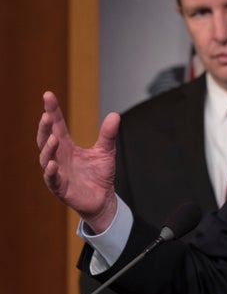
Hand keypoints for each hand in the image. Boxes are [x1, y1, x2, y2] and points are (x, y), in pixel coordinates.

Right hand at [37, 91, 119, 232]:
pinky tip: (53, 164)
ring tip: (53, 138)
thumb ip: (108, 134)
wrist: (103, 199)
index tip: (48, 95)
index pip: (57, 126)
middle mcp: (59, 157)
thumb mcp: (106, 151)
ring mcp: (58, 172)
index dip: (52, 111)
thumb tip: (115, 115)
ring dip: (48, 148)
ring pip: (47, 158)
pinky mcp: (60, 188)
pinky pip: (52, 180)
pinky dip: (51, 172)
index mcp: (67, 146)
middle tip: (47, 115)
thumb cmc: (99, 174)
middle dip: (45, 127)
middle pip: (46, 139)